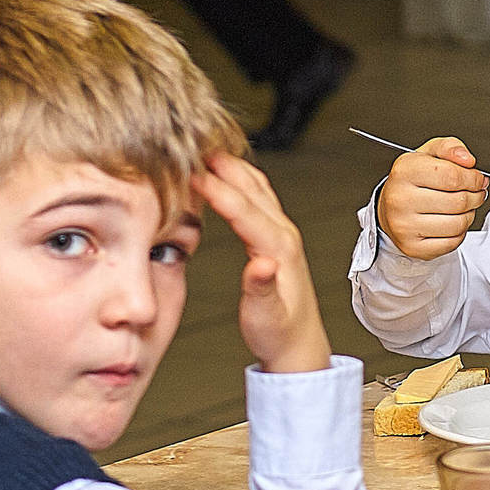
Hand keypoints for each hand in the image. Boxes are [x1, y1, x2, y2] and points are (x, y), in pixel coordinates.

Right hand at [195, 154, 331, 373]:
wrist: (299, 345)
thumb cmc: (280, 333)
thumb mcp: (265, 316)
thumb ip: (262, 288)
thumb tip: (261, 265)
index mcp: (279, 250)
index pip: (244, 208)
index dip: (216, 187)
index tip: (191, 170)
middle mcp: (284, 236)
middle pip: (251, 189)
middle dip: (223, 165)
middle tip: (193, 143)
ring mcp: (283, 235)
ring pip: (258, 190)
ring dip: (233, 168)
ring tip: (206, 149)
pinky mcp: (277, 239)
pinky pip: (259, 200)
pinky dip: (241, 181)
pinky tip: (226, 175)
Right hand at [375, 136, 487, 260]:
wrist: (391, 208)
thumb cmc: (414, 181)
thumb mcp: (429, 154)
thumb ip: (450, 148)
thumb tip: (467, 160)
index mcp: (405, 171)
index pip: (452, 175)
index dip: (473, 178)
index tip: (478, 179)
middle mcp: (400, 199)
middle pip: (458, 201)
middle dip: (475, 197)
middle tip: (475, 194)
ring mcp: (404, 225)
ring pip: (458, 224)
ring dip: (469, 215)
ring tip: (463, 208)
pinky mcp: (412, 247)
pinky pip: (452, 242)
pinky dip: (459, 233)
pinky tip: (451, 222)